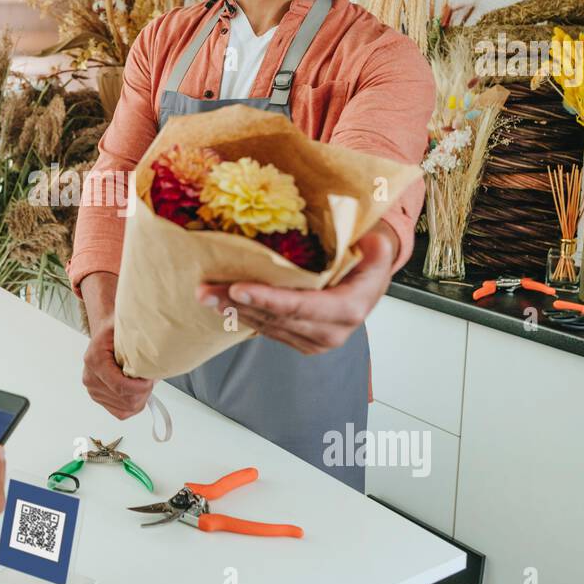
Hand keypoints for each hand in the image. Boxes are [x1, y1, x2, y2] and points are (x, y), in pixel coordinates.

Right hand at [82, 318, 154, 419]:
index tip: (152, 378)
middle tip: (150, 378)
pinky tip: (137, 392)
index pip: (121, 386)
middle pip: (126, 401)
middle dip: (144, 392)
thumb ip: (140, 342)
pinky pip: (121, 412)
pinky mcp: (99, 398)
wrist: (104, 335)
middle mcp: (91, 378)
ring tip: (143, 382)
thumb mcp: (127, 328)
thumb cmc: (115, 331)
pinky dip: (134, 404)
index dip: (142, 387)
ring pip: (126, 409)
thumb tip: (159, 357)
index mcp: (95, 360)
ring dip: (140, 398)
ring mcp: (93, 390)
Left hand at [197, 228, 395, 354]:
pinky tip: (221, 303)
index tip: (238, 289)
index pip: (301, 306)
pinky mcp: (299, 341)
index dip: (268, 299)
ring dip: (233, 311)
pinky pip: (266, 329)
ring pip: (265, 326)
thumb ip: (375, 249)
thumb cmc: (368, 264)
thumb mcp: (377, 252)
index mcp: (347, 310)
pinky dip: (242, 315)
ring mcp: (313, 341)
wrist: (369, 285)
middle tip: (205, 290)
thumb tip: (373, 242)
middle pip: (275, 318)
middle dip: (237, 304)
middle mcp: (330, 332)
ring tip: (206, 294)